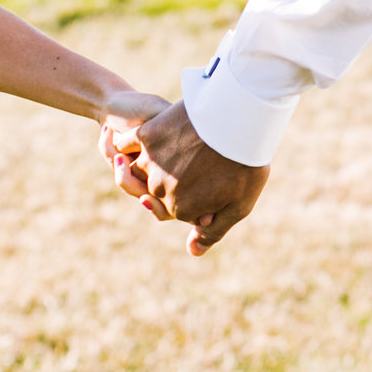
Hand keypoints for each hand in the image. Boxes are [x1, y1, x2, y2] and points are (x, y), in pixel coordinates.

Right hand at [105, 100, 268, 255]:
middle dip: (175, 175)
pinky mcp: (145, 136)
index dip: (195, 192)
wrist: (240, 119)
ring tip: (181, 142)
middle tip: (199, 156)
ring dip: (152, 158)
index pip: (174, 207)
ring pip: (139, 166)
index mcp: (180, 209)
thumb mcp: (239, 205)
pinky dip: (132, 141)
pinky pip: (126, 143)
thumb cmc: (245, 162)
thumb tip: (191, 252)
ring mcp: (150, 163)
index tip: (212, 174)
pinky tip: (155, 132)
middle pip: (156, 188)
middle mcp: (159, 190)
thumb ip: (212, 232)